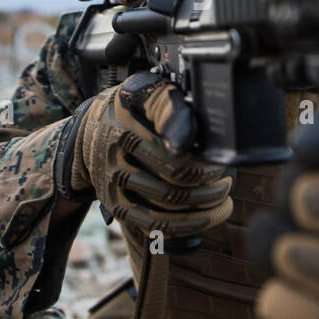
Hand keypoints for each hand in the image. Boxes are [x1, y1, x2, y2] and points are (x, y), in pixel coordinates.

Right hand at [60, 72, 233, 237]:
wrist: (92, 131)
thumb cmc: (132, 109)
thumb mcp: (146, 93)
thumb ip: (170, 107)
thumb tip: (188, 138)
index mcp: (127, 128)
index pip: (174, 155)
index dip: (204, 165)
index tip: (220, 162)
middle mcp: (116, 158)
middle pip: (174, 182)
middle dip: (209, 185)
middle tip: (227, 179)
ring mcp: (115, 185)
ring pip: (166, 209)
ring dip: (203, 208)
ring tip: (222, 199)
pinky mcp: (117, 206)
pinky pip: (155, 225)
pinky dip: (186, 225)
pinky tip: (206, 217)